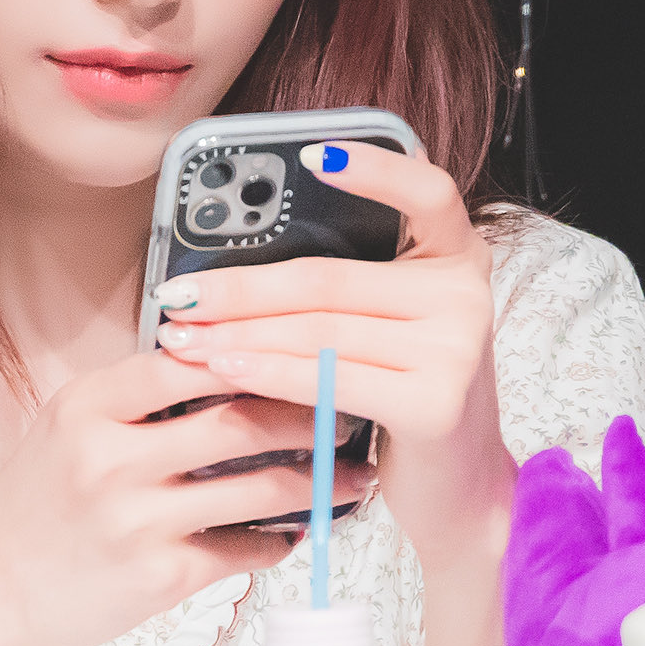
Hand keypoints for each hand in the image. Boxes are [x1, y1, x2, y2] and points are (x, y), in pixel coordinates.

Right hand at [0, 347, 376, 645]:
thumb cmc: (34, 503)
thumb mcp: (67, 427)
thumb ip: (138, 397)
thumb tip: (234, 363)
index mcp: (89, 405)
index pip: (193, 359)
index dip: (260, 351)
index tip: (309, 348)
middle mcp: (112, 456)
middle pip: (241, 420)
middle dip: (312, 414)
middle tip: (355, 408)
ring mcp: (137, 519)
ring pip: (260, 487)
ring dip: (321, 482)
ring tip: (355, 476)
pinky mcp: (159, 577)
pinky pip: (245, 549)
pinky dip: (281, 538)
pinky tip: (301, 529)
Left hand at [146, 139, 508, 569]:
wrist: (461, 489)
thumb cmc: (408, 397)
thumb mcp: (394, 328)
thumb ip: (350, 289)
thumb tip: (234, 267)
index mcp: (459, 257)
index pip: (426, 192)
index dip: (371, 169)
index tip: (310, 155)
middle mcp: (466, 293)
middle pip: (329, 279)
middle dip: (240, 289)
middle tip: (178, 294)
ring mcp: (456, 348)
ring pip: (318, 330)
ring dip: (237, 334)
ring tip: (183, 336)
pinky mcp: (434, 401)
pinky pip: (327, 378)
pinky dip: (265, 372)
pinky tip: (222, 368)